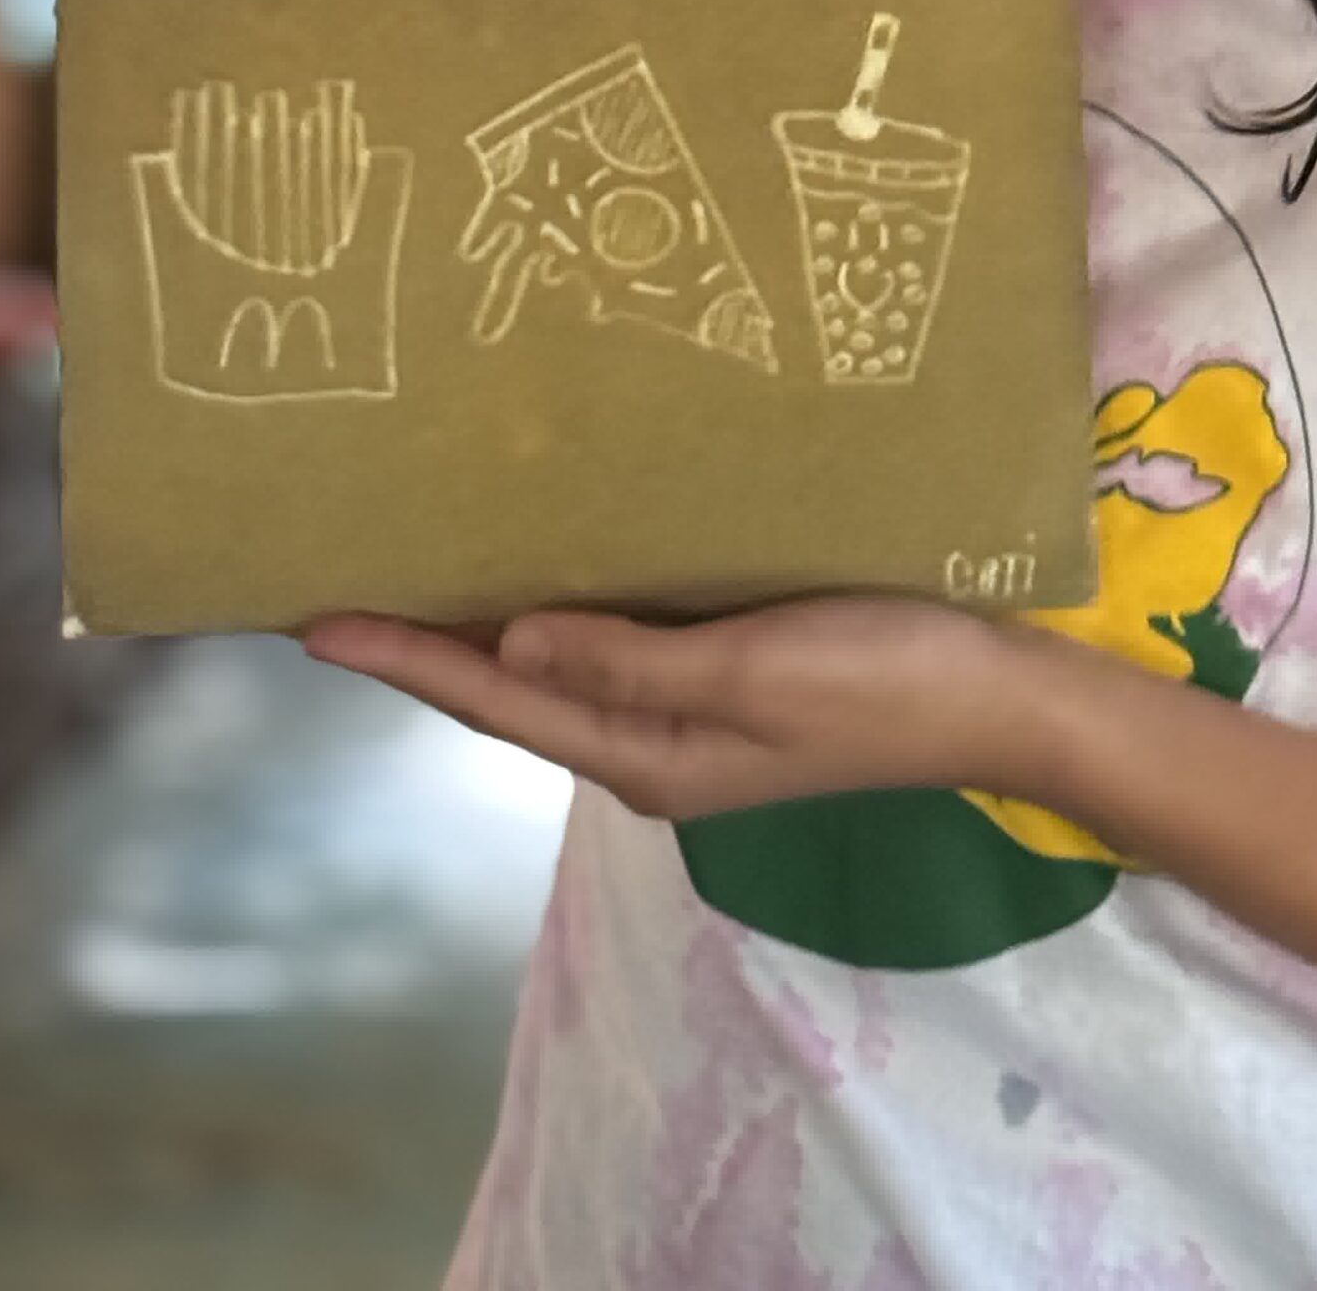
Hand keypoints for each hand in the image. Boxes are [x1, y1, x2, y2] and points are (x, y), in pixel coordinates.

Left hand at [304, 595, 1082, 820]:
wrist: (1000, 701)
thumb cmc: (881, 682)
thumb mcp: (752, 675)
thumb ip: (631, 662)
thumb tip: (510, 641)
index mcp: (646, 755)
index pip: (496, 699)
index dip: (405, 659)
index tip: (317, 620)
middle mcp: (651, 742)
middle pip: (512, 687)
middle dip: (425, 644)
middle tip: (339, 585)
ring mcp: (690, 712)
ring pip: (559, 661)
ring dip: (485, 621)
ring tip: (413, 566)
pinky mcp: (728, 671)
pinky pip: (616, 639)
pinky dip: (562, 604)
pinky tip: (543, 562)